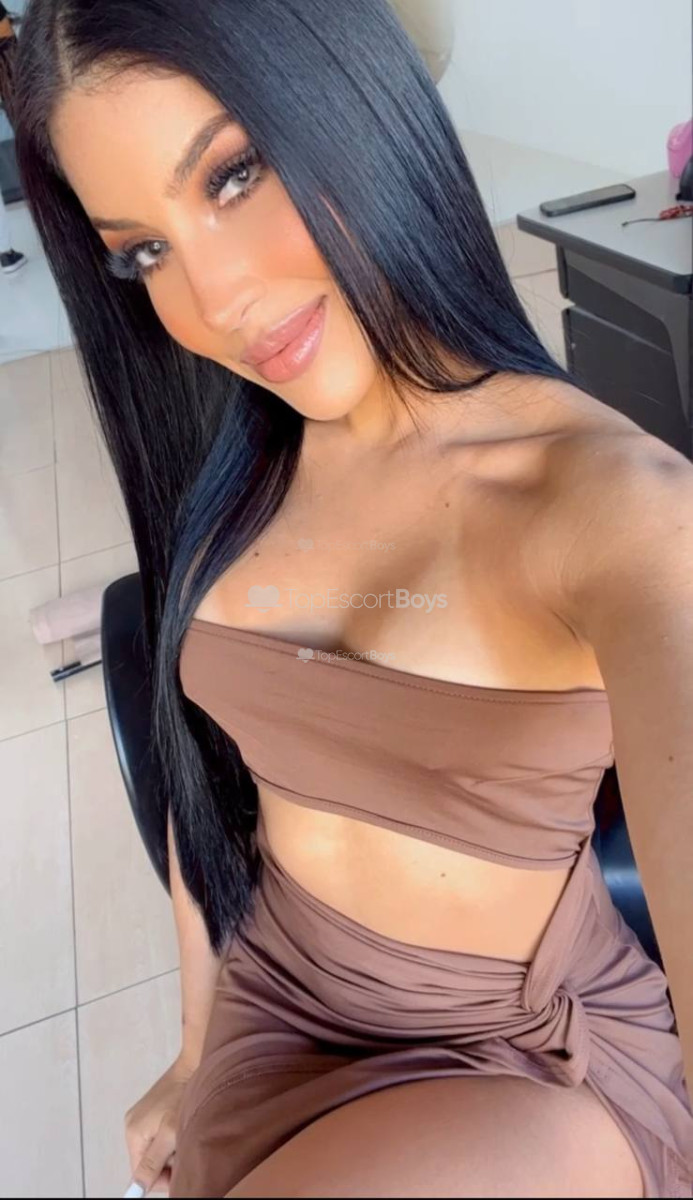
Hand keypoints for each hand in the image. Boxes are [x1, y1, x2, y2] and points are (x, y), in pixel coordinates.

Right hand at [123, 1054, 197, 1196]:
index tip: (181, 1171)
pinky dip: (172, 1136)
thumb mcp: (170, 1134)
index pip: (140, 1173)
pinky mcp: (152, 1110)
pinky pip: (159, 1135)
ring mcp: (142, 1117)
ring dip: (172, 1149)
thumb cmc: (183, 1097)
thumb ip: (153, 1162)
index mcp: (132, 1133)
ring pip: (156, 1149)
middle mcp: (132, 1126)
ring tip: (185, 1133)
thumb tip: (136, 1188)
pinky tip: (183, 1125)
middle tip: (185, 1146)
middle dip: (168, 1161)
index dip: (161, 1178)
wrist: (194, 1063)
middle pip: (148, 1161)